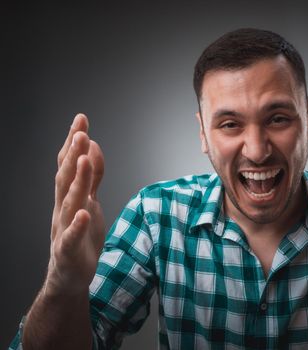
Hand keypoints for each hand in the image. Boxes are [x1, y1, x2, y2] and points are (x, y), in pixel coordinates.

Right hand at [45, 114, 105, 296]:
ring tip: (84, 160)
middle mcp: (63, 208)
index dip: (74, 142)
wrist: (69, 276)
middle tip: (81, 132)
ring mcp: (64, 229)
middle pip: (67, 178)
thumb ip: (93, 176)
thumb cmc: (80, 235)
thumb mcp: (90, 201)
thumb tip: (93, 146)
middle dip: (74, 155)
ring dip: (78, 181)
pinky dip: (76, 225)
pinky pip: (71, 237)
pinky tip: (83, 213)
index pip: (69, 164)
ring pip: (70, 202)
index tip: (81, 119)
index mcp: (69, 196)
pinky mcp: (69, 251)